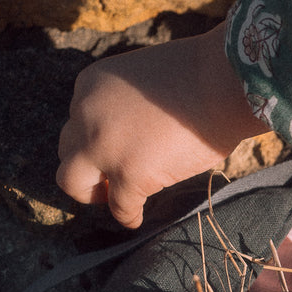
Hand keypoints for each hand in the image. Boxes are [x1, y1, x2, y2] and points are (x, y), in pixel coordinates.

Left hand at [56, 22, 268, 227]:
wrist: (224, 82)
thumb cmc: (201, 74)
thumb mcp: (144, 77)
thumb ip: (127, 102)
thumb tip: (136, 132)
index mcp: (90, 84)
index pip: (78, 119)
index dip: (97, 137)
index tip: (115, 148)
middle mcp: (86, 114)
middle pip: (67, 149)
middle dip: (88, 164)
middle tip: (109, 177)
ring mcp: (104, 147)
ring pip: (72, 181)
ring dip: (92, 193)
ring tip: (114, 199)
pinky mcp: (130, 174)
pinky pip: (119, 205)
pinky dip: (127, 215)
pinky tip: (137, 218)